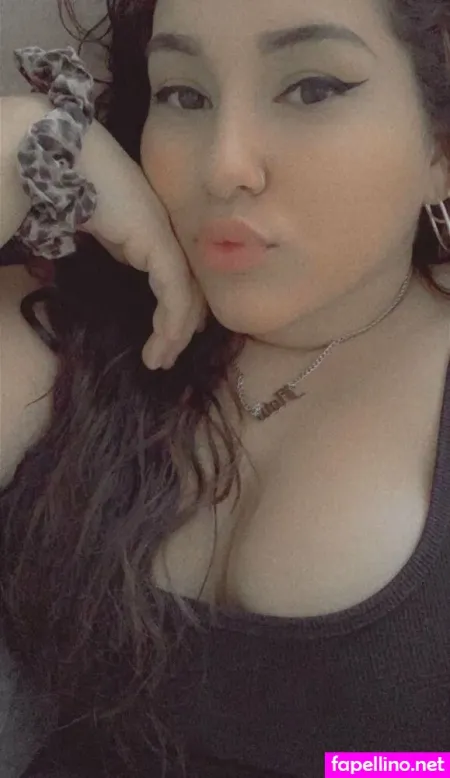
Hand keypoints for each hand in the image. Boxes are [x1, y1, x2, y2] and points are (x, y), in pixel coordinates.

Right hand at [78, 120, 207, 369]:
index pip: (183, 282)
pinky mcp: (160, 246)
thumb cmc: (85, 191)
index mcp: (163, 235)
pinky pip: (175, 293)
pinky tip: (162, 342)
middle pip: (191, 295)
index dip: (182, 316)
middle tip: (165, 360)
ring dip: (174, 336)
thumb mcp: (112, 234)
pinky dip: (172, 322)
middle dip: (180, 333)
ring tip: (158, 361)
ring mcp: (169, 241)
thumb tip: (133, 266)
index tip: (169, 342)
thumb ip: (129, 251)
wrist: (72, 162)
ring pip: (186, 299)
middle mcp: (172, 239)